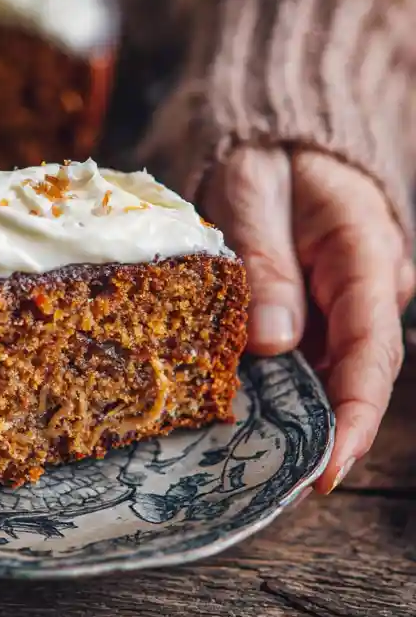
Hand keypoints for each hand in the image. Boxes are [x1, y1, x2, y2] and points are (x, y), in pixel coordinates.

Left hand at [205, 148, 413, 492]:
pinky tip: (245, 402)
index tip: (328, 469)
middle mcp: (367, 287)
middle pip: (356, 371)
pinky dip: (281, 379)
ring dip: (298, 407)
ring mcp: (348, 299)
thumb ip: (266, 262)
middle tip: (272, 477)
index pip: (371, 351)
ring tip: (249, 450)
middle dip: (323, 427)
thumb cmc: (266, 158)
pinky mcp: (322, 305)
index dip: (354, 416)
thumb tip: (272, 343)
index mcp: (364, 255)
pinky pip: (309, 351)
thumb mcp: (253, 194)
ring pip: (331, 366)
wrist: (278, 139)